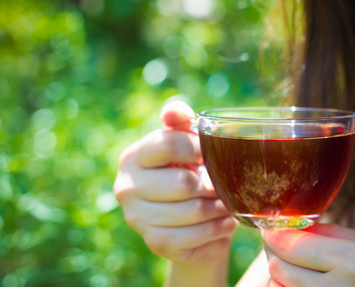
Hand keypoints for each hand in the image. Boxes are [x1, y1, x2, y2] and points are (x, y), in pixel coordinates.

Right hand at [114, 101, 236, 266]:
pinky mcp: (154, 242)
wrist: (184, 217)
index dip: (200, 147)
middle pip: (184, 183)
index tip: (212, 153)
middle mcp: (126, 188)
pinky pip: (195, 236)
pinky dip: (217, 229)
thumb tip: (178, 111)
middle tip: (224, 184)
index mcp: (133, 157)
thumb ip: (179, 122)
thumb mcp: (182, 143)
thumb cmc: (185, 171)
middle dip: (212, 184)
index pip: (169, 144)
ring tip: (227, 202)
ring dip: (220, 208)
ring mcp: (137, 218)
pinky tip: (224, 222)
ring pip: (193, 211)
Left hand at [262, 224, 354, 286]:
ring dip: (281, 276)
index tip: (271, 229)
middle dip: (277, 253)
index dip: (275, 234)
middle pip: (278, 267)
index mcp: (354, 263)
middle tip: (283, 246)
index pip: (291, 245)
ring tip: (299, 269)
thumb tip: (295, 228)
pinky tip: (306, 285)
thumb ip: (334, 235)